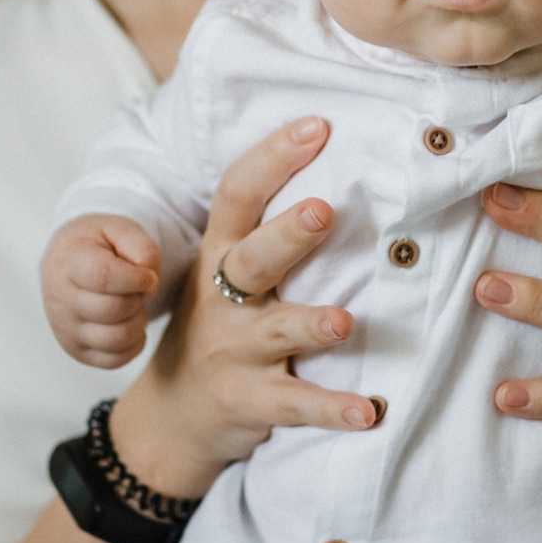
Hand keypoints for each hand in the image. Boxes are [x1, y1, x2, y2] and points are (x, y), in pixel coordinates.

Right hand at [41, 214, 162, 367]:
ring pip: (116, 339)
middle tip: (137, 288)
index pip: (104, 277)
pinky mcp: (76, 350)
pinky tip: (129, 321)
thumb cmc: (99, 244)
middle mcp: (60, 299)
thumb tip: (149, 286)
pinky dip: (133, 344)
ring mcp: (65, 329)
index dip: (136, 278)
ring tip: (133, 304)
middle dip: (138, 298)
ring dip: (137, 322)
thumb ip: (142, 247)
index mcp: (69, 262)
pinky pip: (115, 360)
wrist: (67, 260)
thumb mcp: (120, 229)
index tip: (147, 276)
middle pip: (114, 309)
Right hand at [106, 117, 380, 500]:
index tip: (317, 125)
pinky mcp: (250, 400)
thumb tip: (345, 175)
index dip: (272, 157)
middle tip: (324, 209)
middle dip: (288, 234)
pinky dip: (332, 408)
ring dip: (313, 326)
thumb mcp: (224, 277)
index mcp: (219, 256)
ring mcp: (234, 351)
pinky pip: (296, 403)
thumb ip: (270, 235)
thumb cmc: (217, 330)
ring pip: (277, 331)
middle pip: (253, 258)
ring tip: (344, 322)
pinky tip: (368, 412)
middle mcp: (222, 299)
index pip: (237, 195)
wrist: (172, 417)